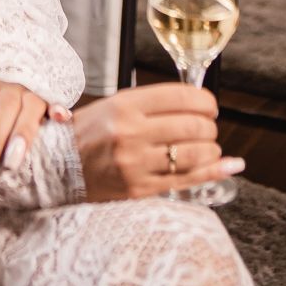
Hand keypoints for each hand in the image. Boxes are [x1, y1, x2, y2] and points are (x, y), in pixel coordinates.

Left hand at [0, 52, 65, 183]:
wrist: (8, 102)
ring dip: (22, 134)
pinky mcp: (50, 106)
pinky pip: (57, 104)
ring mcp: (32, 95)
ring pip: (30, 109)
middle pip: (4, 107)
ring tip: (11, 163)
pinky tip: (62, 119)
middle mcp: (11, 86)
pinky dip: (59, 110)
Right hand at [71, 83, 244, 201]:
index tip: (209, 106)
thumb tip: (199, 105)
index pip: (181, 97)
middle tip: (206, 127)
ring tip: (206, 147)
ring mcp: (135, 163)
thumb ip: (154, 105)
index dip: (205, 101)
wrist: (58, 167)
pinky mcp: (139, 189)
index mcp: (125, 106)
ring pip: (195, 154)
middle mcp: (131, 132)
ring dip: (211, 149)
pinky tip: (228, 166)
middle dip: (209, 126)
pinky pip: (187, 180)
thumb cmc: (90, 132)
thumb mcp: (116, 105)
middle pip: (193, 126)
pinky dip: (213, 171)